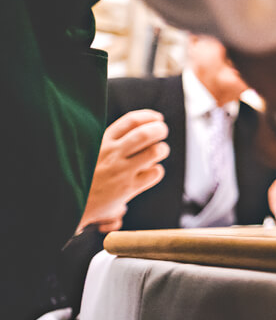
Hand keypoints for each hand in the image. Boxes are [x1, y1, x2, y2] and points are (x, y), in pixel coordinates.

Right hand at [77, 109, 169, 232]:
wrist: (68, 203)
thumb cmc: (82, 176)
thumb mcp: (90, 151)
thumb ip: (111, 141)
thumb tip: (140, 129)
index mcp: (102, 141)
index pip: (130, 121)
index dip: (148, 116)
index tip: (158, 118)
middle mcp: (112, 154)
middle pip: (145, 134)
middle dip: (159, 129)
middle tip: (162, 131)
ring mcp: (120, 171)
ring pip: (154, 152)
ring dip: (162, 149)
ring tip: (160, 151)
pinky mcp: (128, 188)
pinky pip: (154, 174)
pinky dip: (157, 171)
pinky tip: (151, 172)